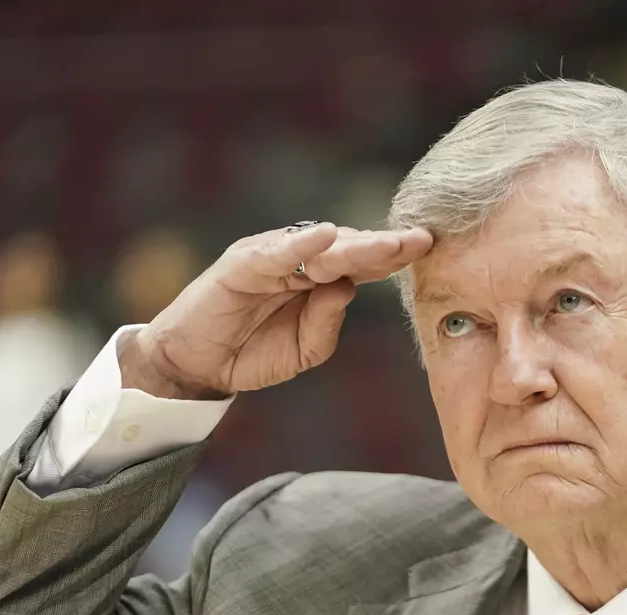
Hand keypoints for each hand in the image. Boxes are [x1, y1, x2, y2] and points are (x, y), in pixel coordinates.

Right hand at [119, 222, 432, 398]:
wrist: (198, 366)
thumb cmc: (252, 352)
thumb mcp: (305, 350)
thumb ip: (328, 324)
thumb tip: (347, 290)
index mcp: (316, 279)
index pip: (362, 264)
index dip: (392, 256)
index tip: (428, 248)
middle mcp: (297, 260)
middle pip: (348, 249)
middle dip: (385, 245)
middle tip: (421, 239)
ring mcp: (270, 258)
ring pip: (318, 248)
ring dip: (355, 244)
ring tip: (389, 243)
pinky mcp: (241, 264)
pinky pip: (273, 253)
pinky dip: (298, 244)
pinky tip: (324, 237)